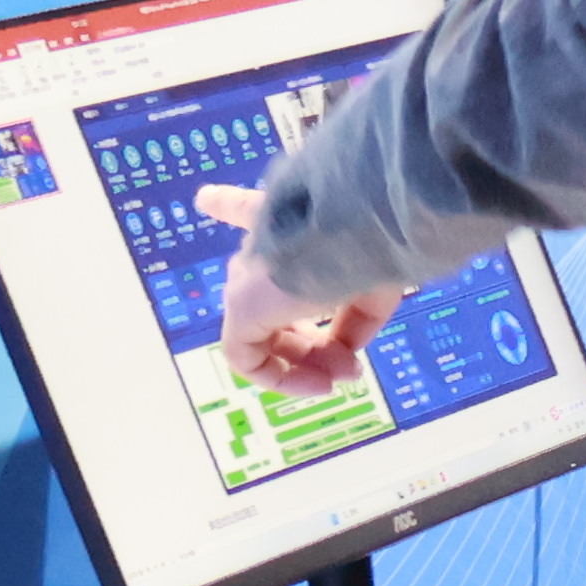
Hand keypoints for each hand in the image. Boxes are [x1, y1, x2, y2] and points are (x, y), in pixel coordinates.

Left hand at [196, 185, 397, 392]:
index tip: (206, 198)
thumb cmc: (379, 240)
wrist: (364, 228)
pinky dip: (283, 378)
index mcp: (293, 219)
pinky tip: (318, 386)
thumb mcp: (377, 282)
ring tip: (343, 376)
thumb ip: (357, 317)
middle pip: (270, 298)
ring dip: (306, 361)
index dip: (229, 203)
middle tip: (349, 367)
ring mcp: (248, 277)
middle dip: (308, 342)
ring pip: (265, 331)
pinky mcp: (243, 309)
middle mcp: (262, 242)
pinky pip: (250, 357)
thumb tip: (344, 356)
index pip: (250, 208)